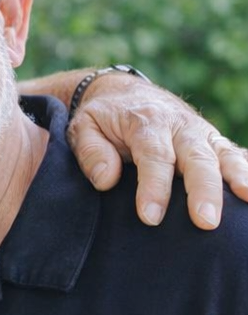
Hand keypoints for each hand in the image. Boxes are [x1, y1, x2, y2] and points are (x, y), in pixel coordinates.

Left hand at [68, 73, 247, 229]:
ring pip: (223, 153)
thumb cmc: (103, 118)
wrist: (124, 93)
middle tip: (206, 222)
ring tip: (247, 199)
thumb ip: (91, 152)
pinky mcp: (214, 140)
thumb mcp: (83, 127)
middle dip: (203, 190)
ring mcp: (201, 132)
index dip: (154, 187)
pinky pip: (234, 153)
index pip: (154, 156)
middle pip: (196, 157)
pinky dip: (247, 169)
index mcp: (146, 122)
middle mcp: (179, 126)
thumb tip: (106, 180)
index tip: (150, 217)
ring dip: (238, 177)